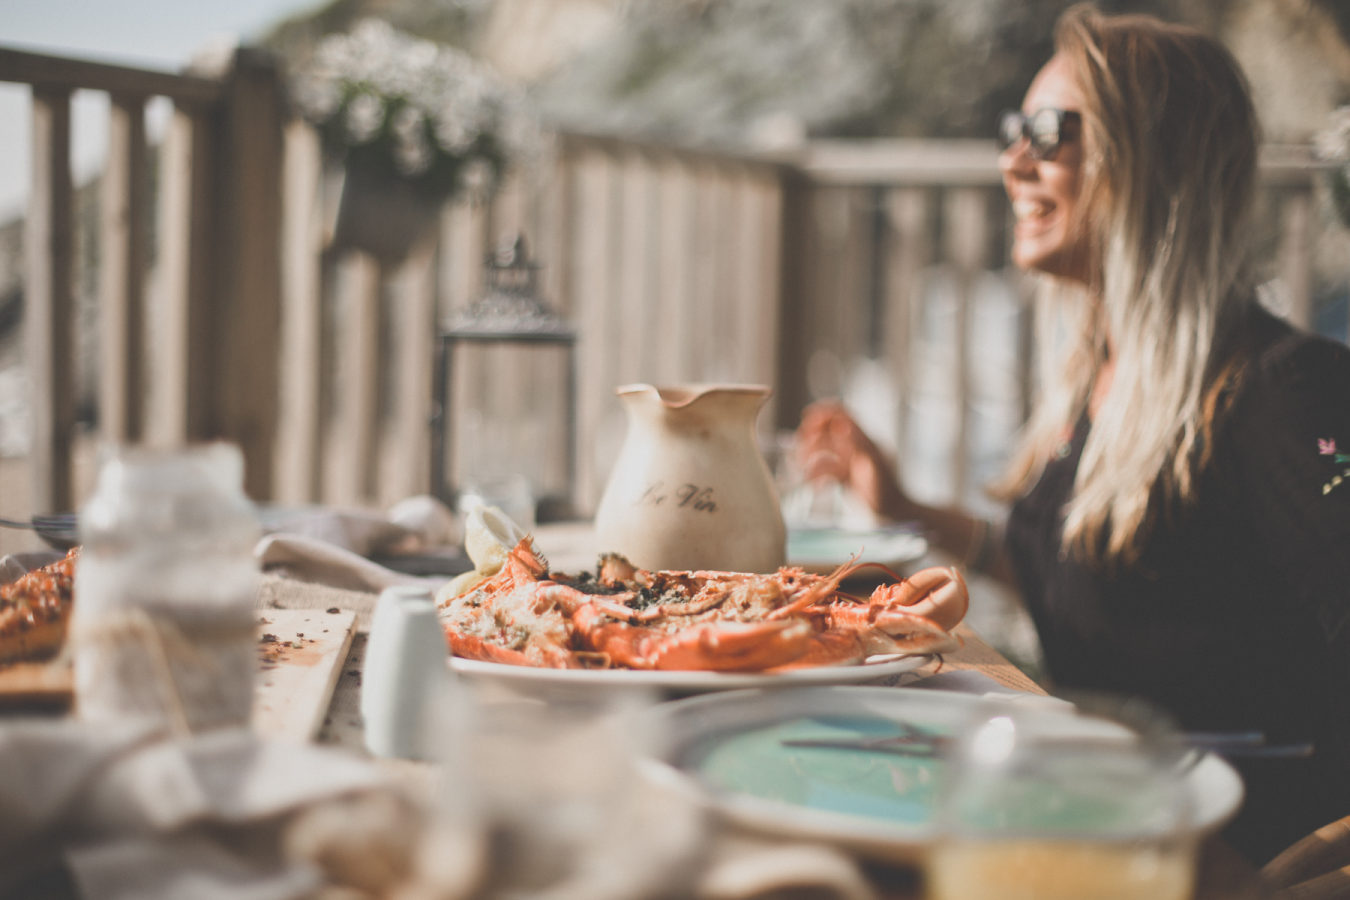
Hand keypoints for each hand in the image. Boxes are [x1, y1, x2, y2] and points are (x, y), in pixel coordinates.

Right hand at [793, 401, 906, 518]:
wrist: (894, 514)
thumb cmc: (888, 494)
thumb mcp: (875, 469)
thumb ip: (859, 446)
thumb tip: (842, 426)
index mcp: (864, 439)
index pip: (841, 414)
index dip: (823, 412)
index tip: (806, 419)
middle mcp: (856, 446)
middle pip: (827, 428)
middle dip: (811, 435)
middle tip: (801, 449)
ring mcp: (849, 460)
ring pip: (823, 449)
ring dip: (810, 456)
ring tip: (804, 469)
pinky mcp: (845, 476)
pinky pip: (825, 469)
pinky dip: (816, 475)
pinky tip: (815, 486)